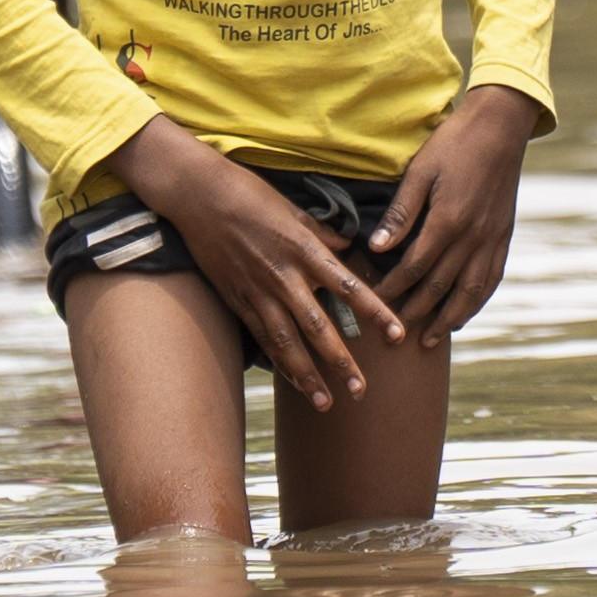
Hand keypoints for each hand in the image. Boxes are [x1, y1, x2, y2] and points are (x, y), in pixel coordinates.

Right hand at [120, 123, 396, 404]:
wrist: (198, 196)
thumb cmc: (249, 193)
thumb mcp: (294, 208)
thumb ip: (322, 233)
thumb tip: (348, 247)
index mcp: (305, 249)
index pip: (349, 287)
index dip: (376, 313)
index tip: (398, 335)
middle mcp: (284, 276)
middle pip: (319, 328)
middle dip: (341, 362)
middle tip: (361, 391)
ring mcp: (258, 292)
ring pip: (288, 343)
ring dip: (308, 376)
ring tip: (326, 404)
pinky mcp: (237, 299)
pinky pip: (263, 338)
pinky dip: (280, 362)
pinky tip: (294, 382)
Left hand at [366, 85, 543, 342]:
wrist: (500, 127)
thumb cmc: (453, 144)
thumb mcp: (419, 172)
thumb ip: (400, 214)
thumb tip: (376, 248)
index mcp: (447, 221)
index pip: (413, 268)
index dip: (391, 289)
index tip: (372, 303)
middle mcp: (472, 237)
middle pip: (439, 286)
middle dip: (415, 313)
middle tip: (394, 334)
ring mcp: (492, 239)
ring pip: (469, 291)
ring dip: (448, 318)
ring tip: (430, 338)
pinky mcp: (504, 236)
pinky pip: (491, 278)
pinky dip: (477, 301)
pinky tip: (464, 314)